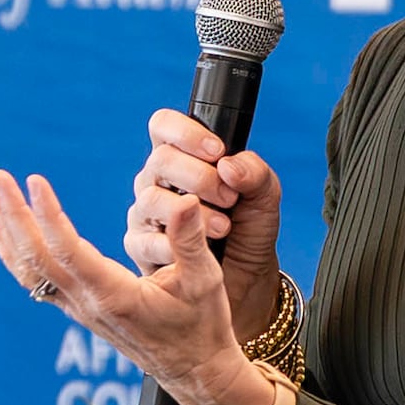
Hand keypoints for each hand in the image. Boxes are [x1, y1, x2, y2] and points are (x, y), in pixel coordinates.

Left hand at [0, 165, 288, 404]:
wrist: (194, 372)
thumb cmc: (202, 326)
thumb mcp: (205, 281)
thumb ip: (191, 241)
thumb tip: (185, 202)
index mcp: (114, 295)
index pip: (68, 251)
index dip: (48, 215)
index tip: (33, 180)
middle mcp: (87, 304)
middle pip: (37, 258)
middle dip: (15, 215)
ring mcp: (79, 309)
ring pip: (30, 270)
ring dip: (8, 231)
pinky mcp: (78, 310)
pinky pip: (36, 281)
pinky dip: (14, 253)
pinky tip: (0, 231)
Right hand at [127, 109, 285, 342]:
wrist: (246, 279)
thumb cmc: (248, 230)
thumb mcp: (264, 196)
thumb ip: (254, 172)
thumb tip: (228, 166)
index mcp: (182, 158)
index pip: (164, 126)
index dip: (186, 132)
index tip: (217, 151)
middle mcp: (157, 181)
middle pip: (160, 161)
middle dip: (200, 178)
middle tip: (229, 198)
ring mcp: (146, 213)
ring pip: (151, 199)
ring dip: (192, 213)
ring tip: (222, 228)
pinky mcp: (140, 246)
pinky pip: (146, 239)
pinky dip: (176, 244)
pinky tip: (199, 249)